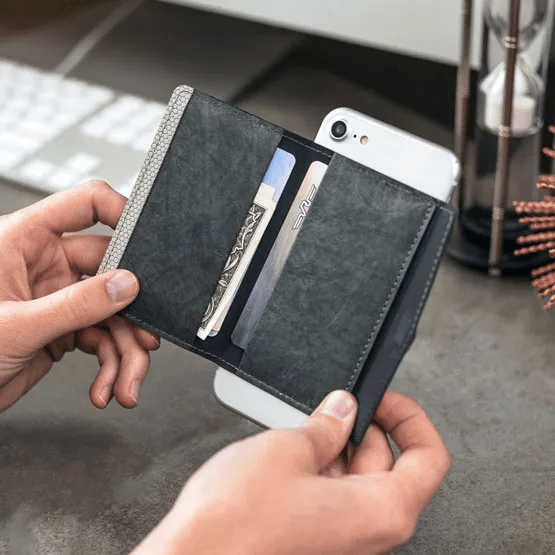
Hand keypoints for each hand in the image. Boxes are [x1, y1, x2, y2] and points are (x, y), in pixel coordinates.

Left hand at [0, 180, 158, 411]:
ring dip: (126, 351)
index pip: (84, 205)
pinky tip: (107, 386)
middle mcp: (46, 265)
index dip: (121, 213)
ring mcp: (58, 297)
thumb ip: (75, 304)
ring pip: (113, 313)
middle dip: (132, 311)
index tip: (148, 242)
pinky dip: (112, 365)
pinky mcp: (65, 328)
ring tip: (125, 382)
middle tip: (145, 335)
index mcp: (25, 241)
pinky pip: (104, 339)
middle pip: (112, 271)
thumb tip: (126, 285)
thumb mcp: (16, 325)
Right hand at [133, 390, 450, 554]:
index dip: (410, 418)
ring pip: (358, 478)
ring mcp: (342, 539)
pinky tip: (294, 451)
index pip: (429, 459)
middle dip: (363, 426)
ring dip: (337, 446)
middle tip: (334, 404)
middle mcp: (369, 535)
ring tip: (305, 428)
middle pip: (389, 464)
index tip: (383, 400)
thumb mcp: (288, 449)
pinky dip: (321, 467)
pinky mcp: (316, 539)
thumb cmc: (234, 523)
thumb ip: (327, 425)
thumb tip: (343, 409)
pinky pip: (334, 495)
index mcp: (381, 512)